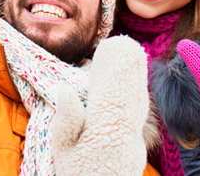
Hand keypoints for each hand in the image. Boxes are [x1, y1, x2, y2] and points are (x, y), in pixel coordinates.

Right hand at [51, 36, 153, 175]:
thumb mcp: (61, 154)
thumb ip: (66, 122)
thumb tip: (66, 89)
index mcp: (104, 135)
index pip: (113, 94)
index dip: (115, 71)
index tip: (112, 50)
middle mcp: (124, 138)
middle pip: (131, 97)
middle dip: (130, 70)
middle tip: (126, 45)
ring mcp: (132, 146)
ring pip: (138, 108)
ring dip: (135, 82)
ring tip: (131, 58)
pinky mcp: (135, 153)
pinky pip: (138, 120)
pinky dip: (136, 100)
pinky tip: (133, 89)